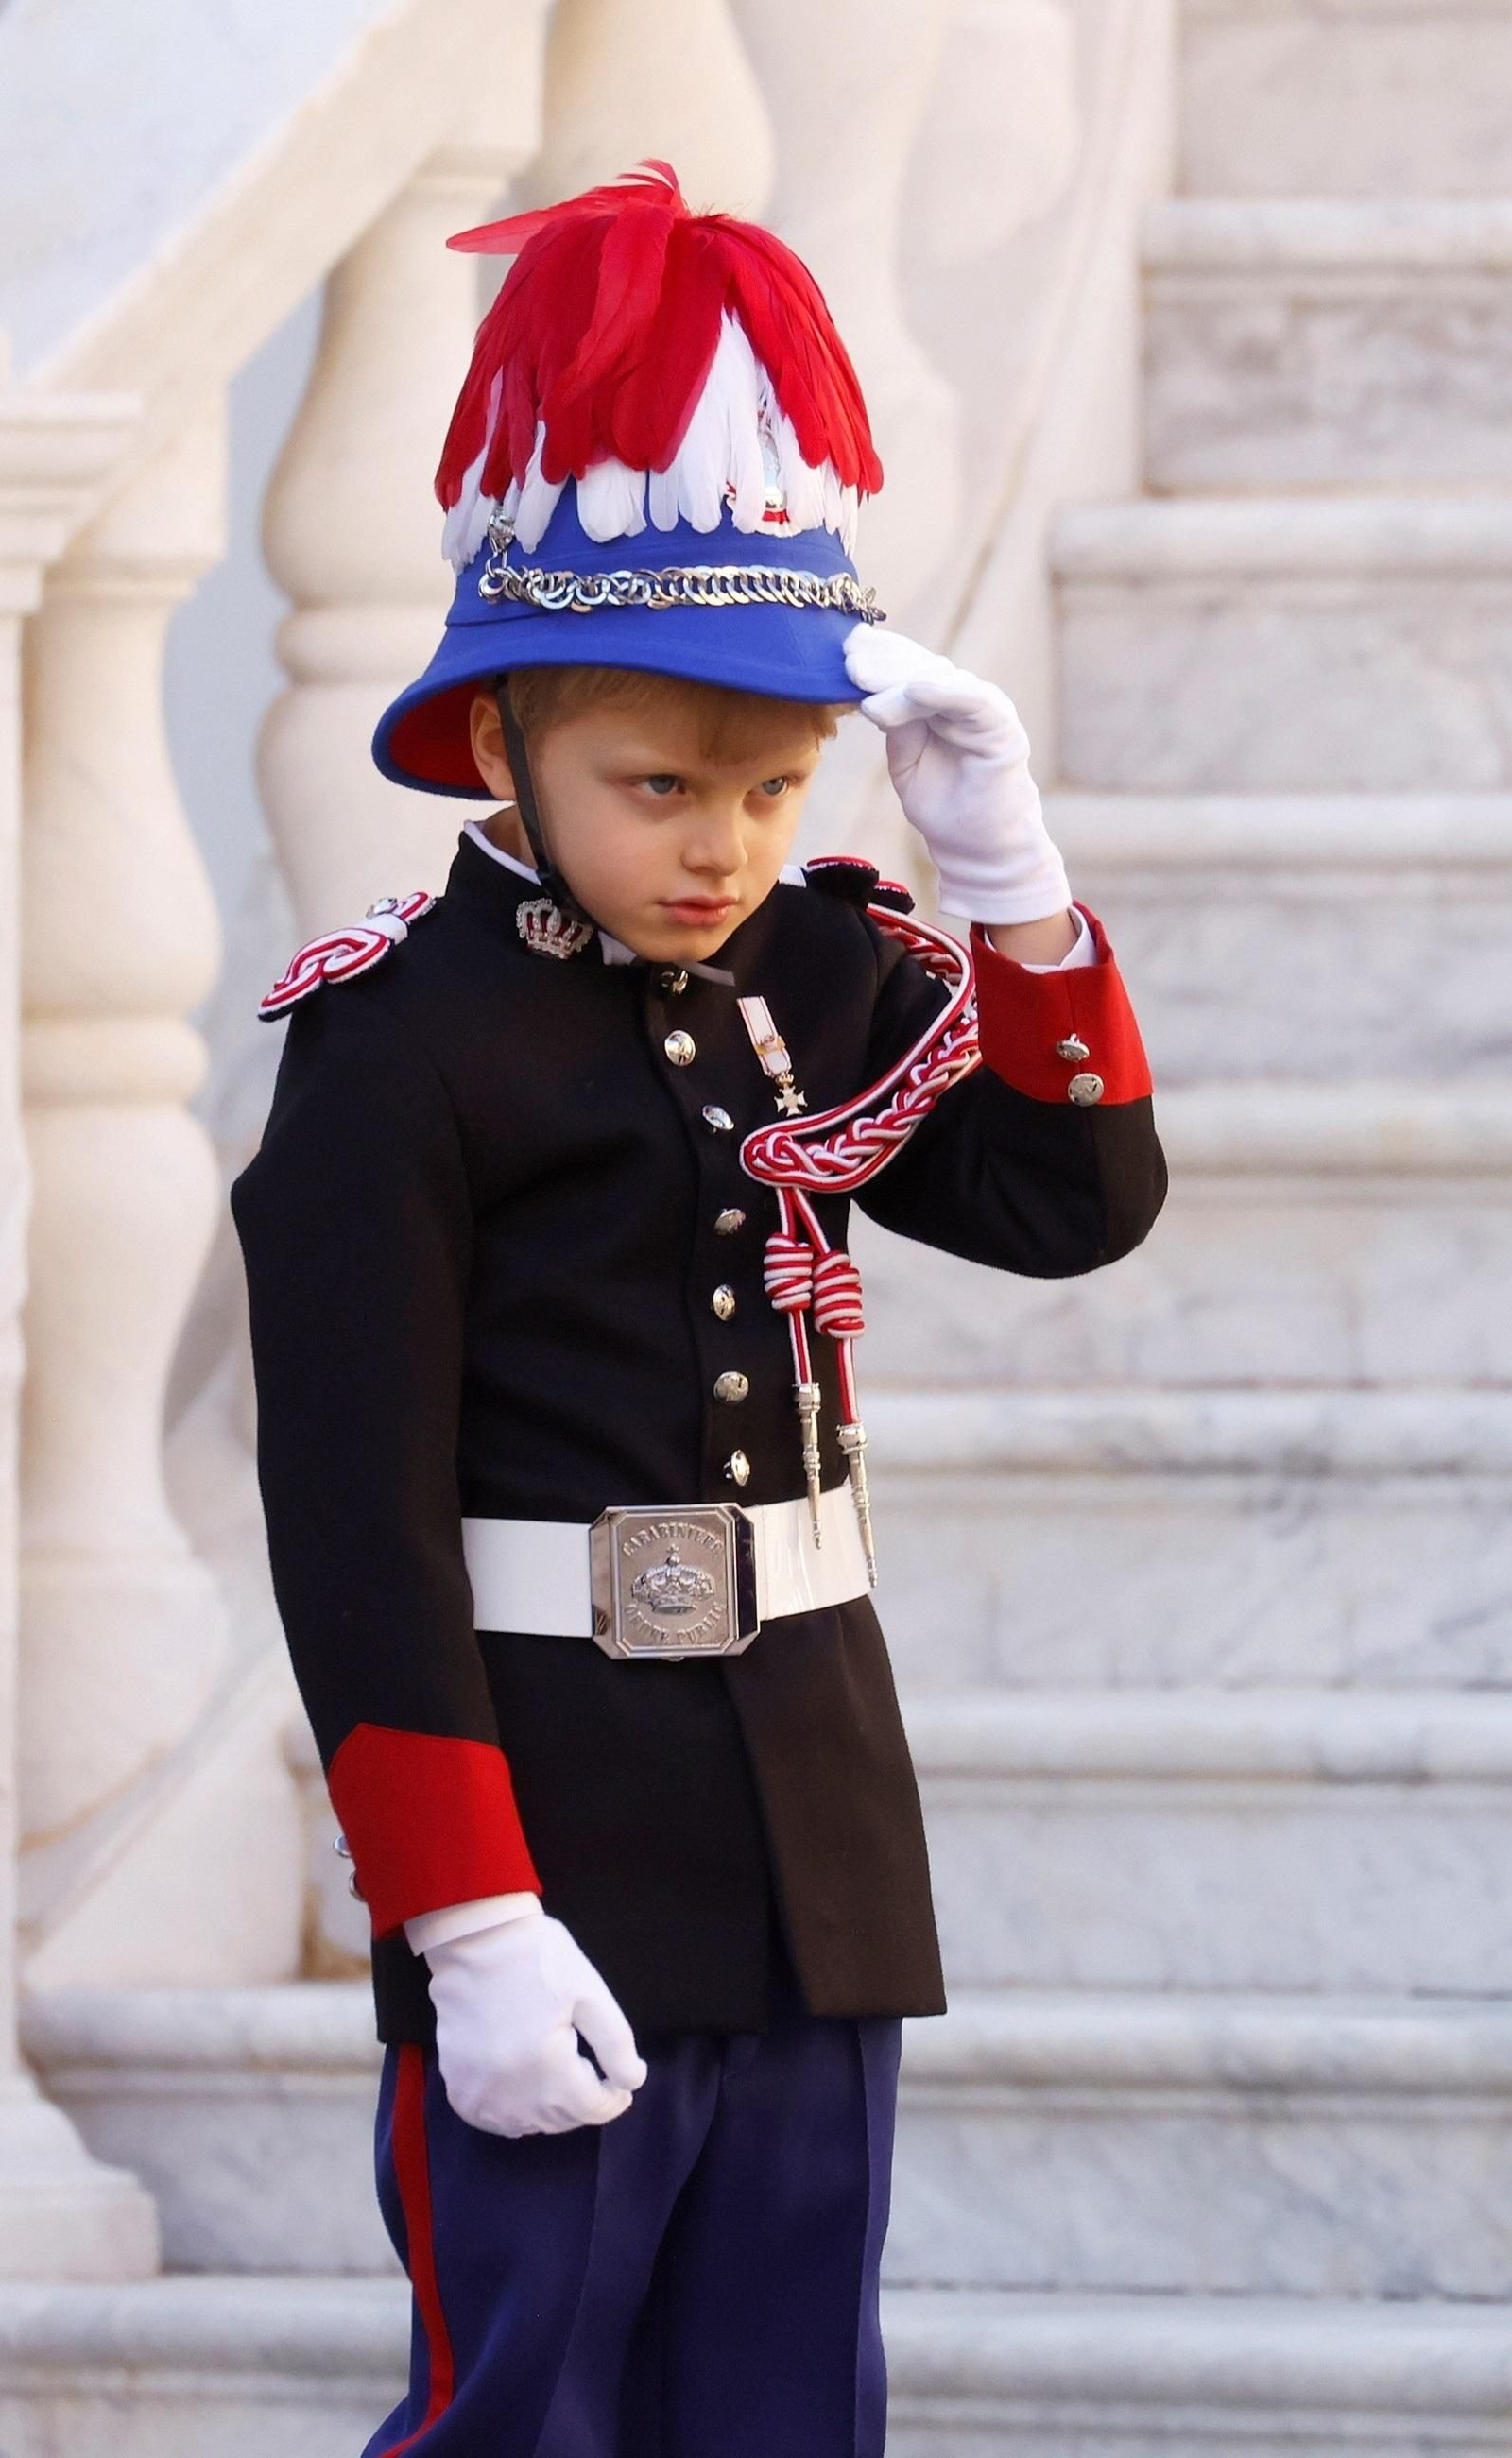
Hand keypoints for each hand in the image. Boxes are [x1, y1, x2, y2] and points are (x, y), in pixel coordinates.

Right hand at [422, 1905, 648, 2136]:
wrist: (475, 1939)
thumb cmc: (539, 1959)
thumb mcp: (591, 1993)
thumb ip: (616, 2045)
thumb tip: (631, 2083)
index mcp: (548, 2067)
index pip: (590, 2109)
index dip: (612, 2101)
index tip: (621, 2086)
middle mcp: (511, 2091)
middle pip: (560, 2120)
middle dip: (583, 2104)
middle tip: (594, 2078)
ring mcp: (479, 2092)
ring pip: (527, 2125)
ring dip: (550, 2112)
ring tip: (561, 2081)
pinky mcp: (458, 2085)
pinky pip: (490, 2120)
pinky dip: (512, 2114)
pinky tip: (524, 2091)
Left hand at [843, 625, 1071, 926]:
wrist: (978, 847)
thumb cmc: (943, 804)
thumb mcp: (905, 761)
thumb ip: (895, 727)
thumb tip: (868, 695)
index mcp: (941, 701)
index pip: (908, 666)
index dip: (877, 655)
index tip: (843, 649)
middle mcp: (963, 697)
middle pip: (920, 666)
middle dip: (881, 662)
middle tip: (848, 659)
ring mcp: (984, 709)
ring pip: (939, 678)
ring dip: (899, 675)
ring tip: (863, 676)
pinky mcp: (1002, 728)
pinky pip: (972, 701)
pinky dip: (943, 692)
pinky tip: (915, 689)